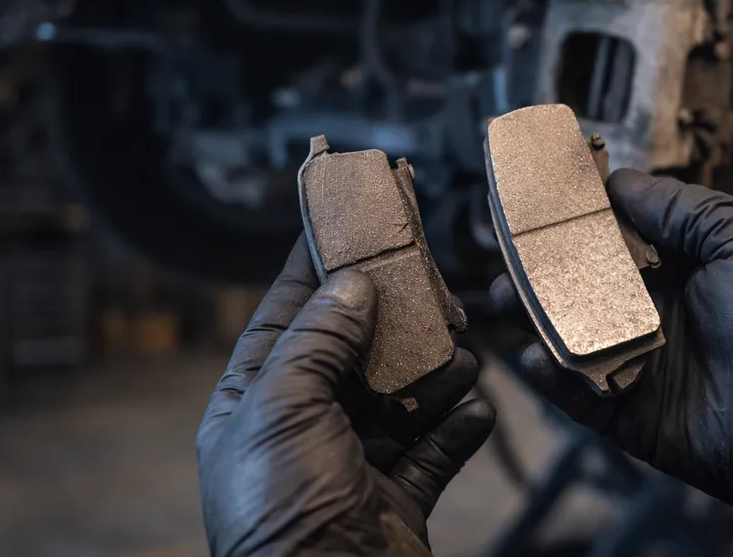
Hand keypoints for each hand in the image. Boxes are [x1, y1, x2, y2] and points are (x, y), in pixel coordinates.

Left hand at [198, 237, 494, 556]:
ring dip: (435, 376)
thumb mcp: (284, 407)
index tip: (350, 221)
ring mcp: (353, 463)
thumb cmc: (283, 510)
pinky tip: (475, 410)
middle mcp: (304, 427)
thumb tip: (350, 283)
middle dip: (394, 322)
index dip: (316, 268)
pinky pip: (436, 448)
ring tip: (460, 360)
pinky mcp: (398, 496)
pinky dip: (458, 427)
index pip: (288, 316)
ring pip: (403, 397)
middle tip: (429, 288)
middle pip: (355, 351)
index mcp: (257, 403)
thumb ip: (318, 338)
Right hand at [493, 169, 732, 551]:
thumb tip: (619, 182)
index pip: (616, 235)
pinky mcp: (630, 414)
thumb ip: (678, 206)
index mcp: (682, 266)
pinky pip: (578, 394)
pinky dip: (550, 377)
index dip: (577, 217)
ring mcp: (640, 363)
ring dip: (534, 316)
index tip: (537, 197)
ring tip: (506, 298)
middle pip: (581, 284)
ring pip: (570, 336)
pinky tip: (531, 356)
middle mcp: (655, 311)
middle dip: (540, 267)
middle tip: (507, 250)